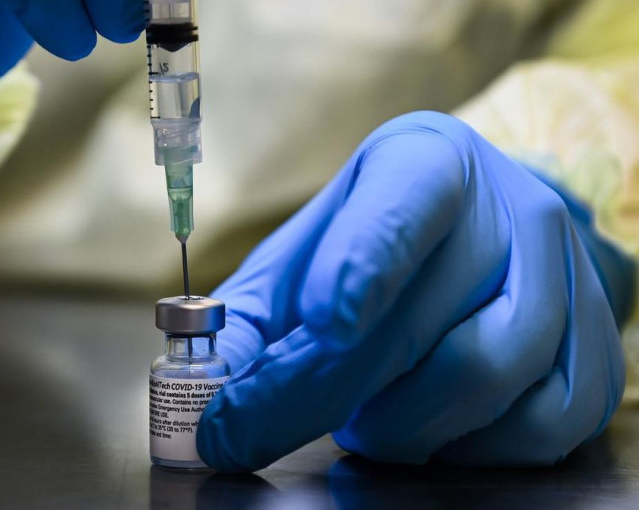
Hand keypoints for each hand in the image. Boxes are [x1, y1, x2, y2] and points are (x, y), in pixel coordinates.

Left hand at [197, 111, 634, 471]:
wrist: (484, 238)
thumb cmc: (373, 248)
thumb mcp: (305, 256)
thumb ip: (252, 319)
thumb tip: (207, 391)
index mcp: (427, 167)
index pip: (405, 204)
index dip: (366, 261)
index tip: (323, 318)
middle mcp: (509, 212)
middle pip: (420, 320)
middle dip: (318, 392)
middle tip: (245, 429)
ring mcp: (565, 279)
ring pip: (482, 375)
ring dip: (397, 423)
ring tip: (359, 417)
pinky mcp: (594, 347)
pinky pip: (535, 427)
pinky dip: (463, 446)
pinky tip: (425, 427)